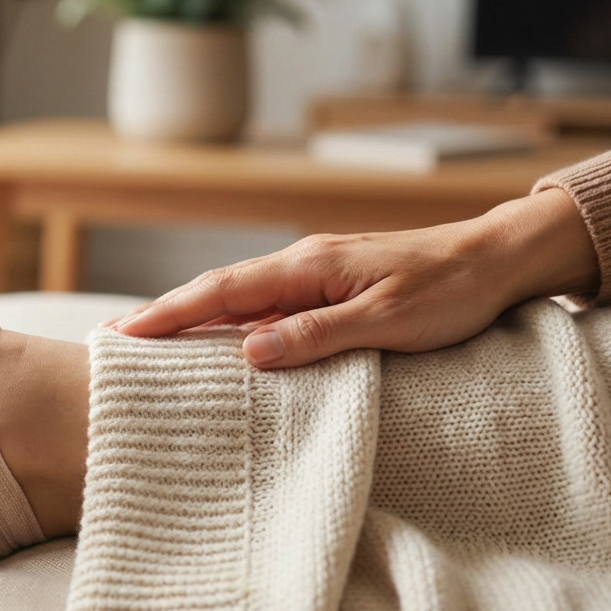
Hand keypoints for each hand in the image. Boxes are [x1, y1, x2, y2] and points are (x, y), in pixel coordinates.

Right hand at [104, 189, 599, 368]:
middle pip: (217, 290)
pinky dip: (230, 324)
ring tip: (150, 345)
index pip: (221, 291)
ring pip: (238, 299)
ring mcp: (312, 275)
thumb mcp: (388, 320)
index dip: (170, 313)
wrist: (495, 259)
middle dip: (164, 314)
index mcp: (307, 267)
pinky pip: (265, 307)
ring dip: (193, 319)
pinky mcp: (327, 289)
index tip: (124, 332)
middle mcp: (301, 265)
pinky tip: (218, 344)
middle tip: (114, 339)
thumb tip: (249, 352)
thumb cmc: (449, 290)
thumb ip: (317, 335)